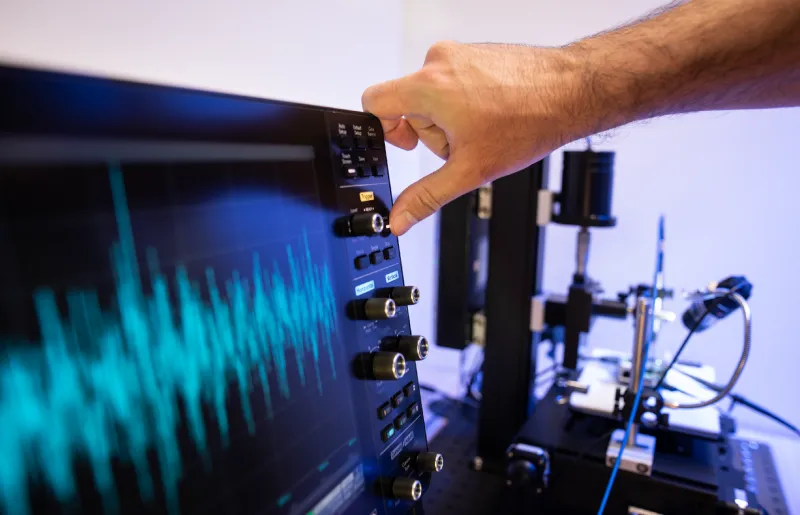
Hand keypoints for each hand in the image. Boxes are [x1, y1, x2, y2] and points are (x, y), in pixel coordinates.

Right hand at [362, 42, 591, 234]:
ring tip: (484, 128)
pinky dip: (467, 101)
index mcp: (429, 86)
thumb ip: (427, 196)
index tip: (409, 144)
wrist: (573, 93)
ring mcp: (460, 54)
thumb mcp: (470, 170)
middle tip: (463, 143)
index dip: (385, 129)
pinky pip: (455, 82)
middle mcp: (440, 62)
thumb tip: (400, 218)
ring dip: (451, 118)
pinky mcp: (477, 53)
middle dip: (431, 131)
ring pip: (434, 95)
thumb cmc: (530, 122)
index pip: (374, 101)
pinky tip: (494, 114)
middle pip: (409, 104)